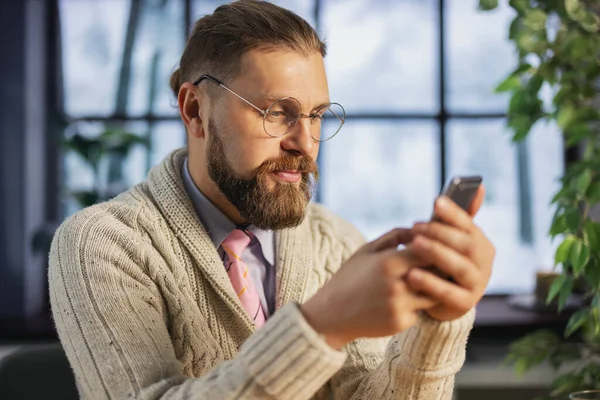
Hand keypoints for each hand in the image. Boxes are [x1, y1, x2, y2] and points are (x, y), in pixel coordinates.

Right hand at [300, 228, 436, 349]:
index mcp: (388, 262)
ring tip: (434, 279)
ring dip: (436, 287)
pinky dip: (420, 304)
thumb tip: (419, 228)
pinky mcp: (401, 322)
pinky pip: (421, 310)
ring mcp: (401, 306)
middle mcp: (397, 285)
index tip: (441, 243)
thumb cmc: (349, 277)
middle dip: (442, 266)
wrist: (332, 314)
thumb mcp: (366, 250)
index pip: (429, 250)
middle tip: (447, 261)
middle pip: (437, 272)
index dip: (438, 246)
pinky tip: (411, 299)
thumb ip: (394, 236)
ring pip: (435, 293)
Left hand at [405, 185, 494, 320]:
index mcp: (480, 243)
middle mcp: (484, 263)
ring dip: (436, 254)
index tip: (435, 202)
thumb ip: (457, 217)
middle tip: (416, 226)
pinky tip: (411, 275)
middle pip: (466, 245)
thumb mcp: (447, 240)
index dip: (453, 213)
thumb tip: (480, 186)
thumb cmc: (441, 262)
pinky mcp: (464, 304)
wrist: (438, 300)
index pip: (469, 225)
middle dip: (440, 233)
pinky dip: (430, 283)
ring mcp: (477, 284)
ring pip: (459, 267)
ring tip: (413, 245)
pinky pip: (448, 293)